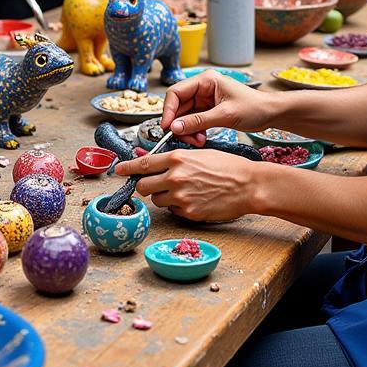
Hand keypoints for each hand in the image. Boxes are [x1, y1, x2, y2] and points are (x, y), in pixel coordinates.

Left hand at [114, 148, 257, 221]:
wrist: (248, 185)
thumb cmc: (227, 166)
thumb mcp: (198, 154)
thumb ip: (172, 158)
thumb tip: (147, 158)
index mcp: (177, 158)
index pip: (143, 164)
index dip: (127, 167)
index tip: (118, 170)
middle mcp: (175, 177)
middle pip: (143, 186)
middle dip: (146, 186)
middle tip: (156, 184)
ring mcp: (181, 197)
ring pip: (157, 200)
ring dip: (163, 197)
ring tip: (183, 190)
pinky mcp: (188, 213)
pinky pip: (173, 211)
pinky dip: (178, 207)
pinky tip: (194, 199)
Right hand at [160, 71, 277, 144]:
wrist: (271, 114)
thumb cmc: (254, 108)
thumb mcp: (225, 115)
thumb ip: (198, 121)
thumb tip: (175, 127)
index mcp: (205, 80)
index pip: (176, 92)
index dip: (168, 110)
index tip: (167, 126)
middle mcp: (202, 88)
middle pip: (178, 105)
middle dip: (179, 123)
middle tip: (183, 138)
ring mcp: (204, 100)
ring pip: (184, 116)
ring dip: (187, 130)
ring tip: (198, 141)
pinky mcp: (208, 110)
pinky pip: (193, 121)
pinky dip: (194, 131)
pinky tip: (201, 139)